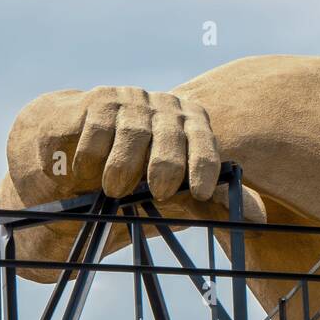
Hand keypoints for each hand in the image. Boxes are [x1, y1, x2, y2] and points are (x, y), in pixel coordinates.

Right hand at [33, 86, 220, 201]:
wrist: (79, 142)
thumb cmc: (135, 171)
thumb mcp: (169, 185)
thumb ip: (201, 199)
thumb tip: (240, 219)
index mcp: (192, 123)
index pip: (204, 144)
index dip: (203, 168)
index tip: (200, 194)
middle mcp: (167, 106)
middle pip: (171, 137)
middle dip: (167, 166)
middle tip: (160, 192)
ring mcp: (135, 100)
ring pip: (134, 133)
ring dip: (124, 166)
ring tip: (114, 190)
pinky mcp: (102, 99)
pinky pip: (99, 130)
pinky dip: (92, 157)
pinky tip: (84, 174)